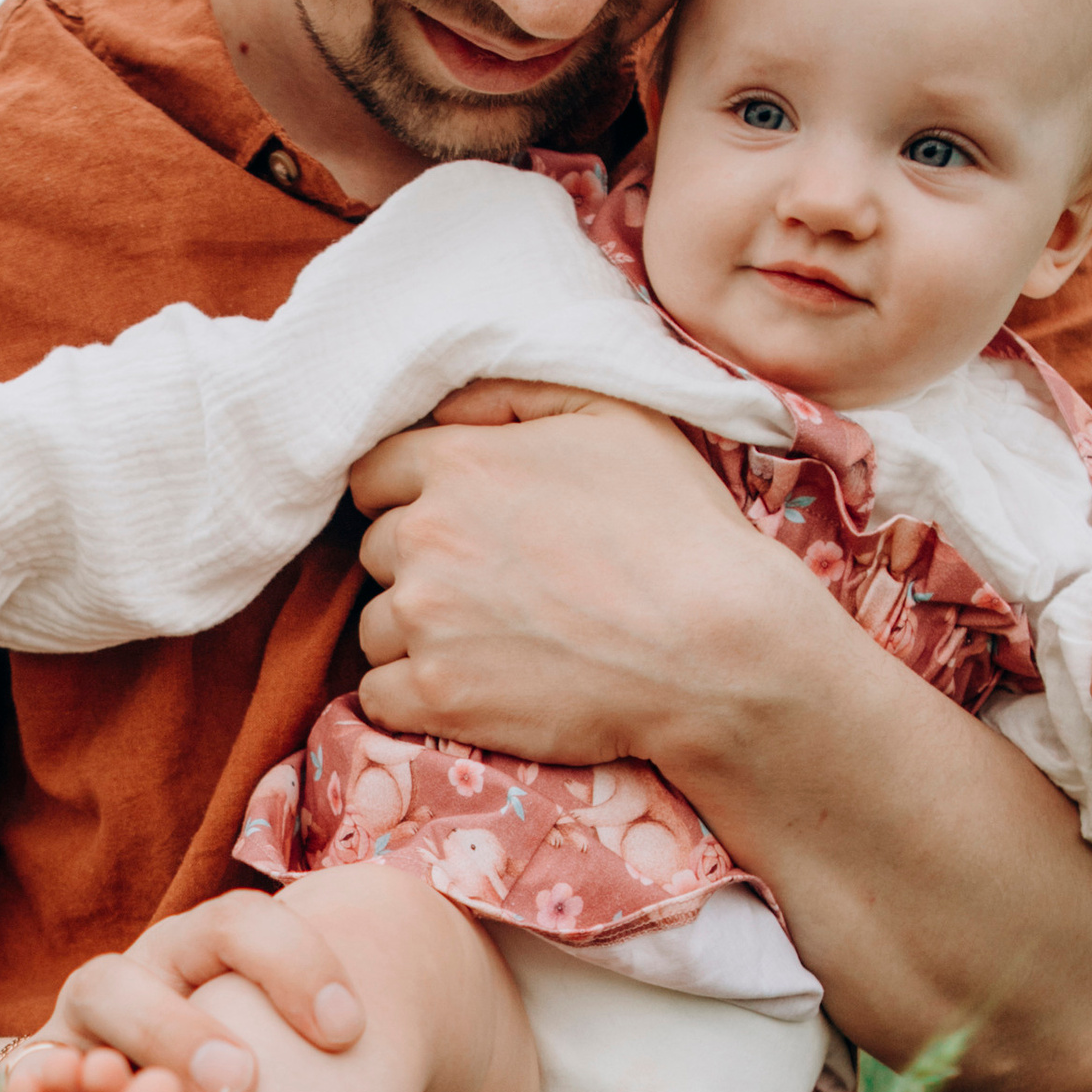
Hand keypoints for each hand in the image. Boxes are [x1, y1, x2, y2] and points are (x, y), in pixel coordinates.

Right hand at [22, 891, 366, 1091]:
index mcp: (217, 962)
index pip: (255, 922)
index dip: (301, 961)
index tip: (346, 1032)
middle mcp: (153, 971)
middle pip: (184, 937)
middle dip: (225, 995)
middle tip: (246, 1083)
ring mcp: (89, 1017)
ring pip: (103, 986)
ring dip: (149, 1037)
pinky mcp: (37, 1068)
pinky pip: (30, 1066)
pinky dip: (43, 1087)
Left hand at [348, 384, 764, 759]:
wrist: (717, 647)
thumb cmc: (678, 527)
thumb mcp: (615, 416)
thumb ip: (515, 395)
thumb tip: (448, 408)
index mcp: (459, 463)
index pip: (373, 475)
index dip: (405, 498)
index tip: (449, 525)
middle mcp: (427, 537)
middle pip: (375, 553)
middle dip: (419, 566)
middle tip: (488, 589)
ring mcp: (427, 620)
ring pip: (377, 626)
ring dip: (416, 634)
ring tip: (490, 643)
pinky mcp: (438, 695)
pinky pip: (378, 695)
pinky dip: (411, 696)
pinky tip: (466, 690)